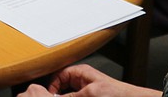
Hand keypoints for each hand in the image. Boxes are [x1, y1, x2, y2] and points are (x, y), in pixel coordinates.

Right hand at [15, 65, 157, 96]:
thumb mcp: (90, 93)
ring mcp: (86, 91)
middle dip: (57, 93)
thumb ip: (71, 96)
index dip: (51, 85)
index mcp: (81, 72)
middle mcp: (82, 81)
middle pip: (61, 86)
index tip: (48, 95)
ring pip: (68, 94)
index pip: (58, 75)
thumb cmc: (119, 93)